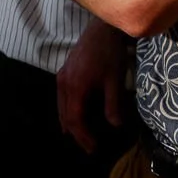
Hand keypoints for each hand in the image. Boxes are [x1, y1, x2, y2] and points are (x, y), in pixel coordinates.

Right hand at [56, 18, 130, 153]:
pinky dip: (67, 111)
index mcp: (75, 87)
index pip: (74, 119)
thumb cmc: (110, 54)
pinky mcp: (64, 72)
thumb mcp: (115, 81)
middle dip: (76, 134)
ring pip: (61, 107)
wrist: (102, 30)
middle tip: (88, 147)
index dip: (83, 136)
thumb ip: (113, 104)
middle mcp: (64, 84)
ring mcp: (61, 77)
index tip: (93, 148)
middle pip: (65, 116)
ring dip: (70, 123)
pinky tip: (74, 114)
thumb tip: (115, 125)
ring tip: (80, 136)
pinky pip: (62, 98)